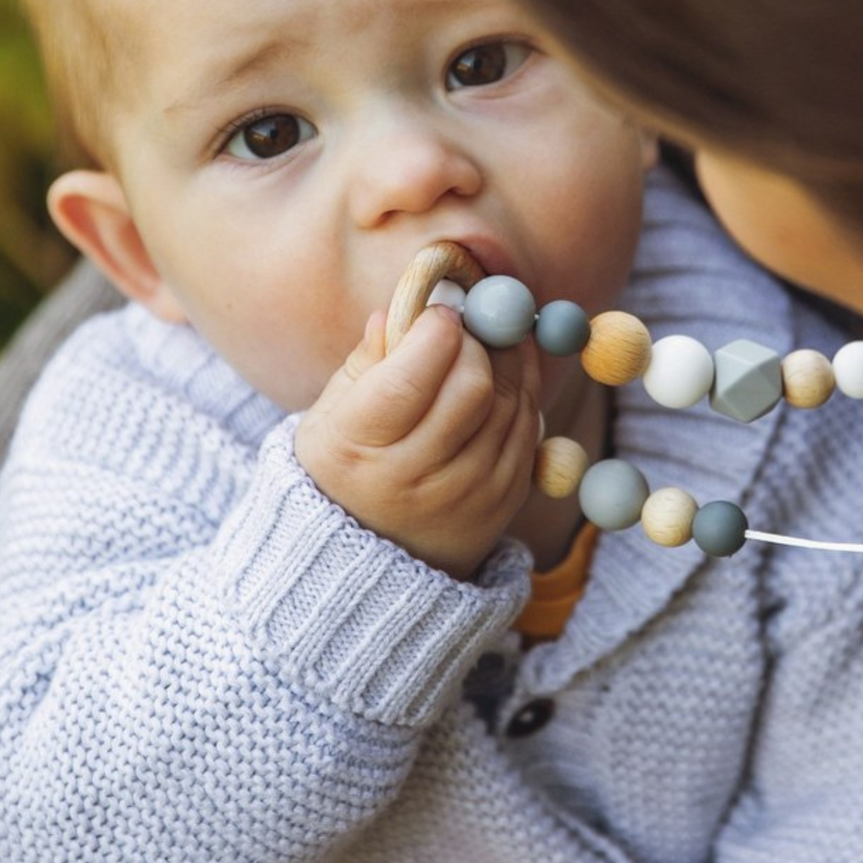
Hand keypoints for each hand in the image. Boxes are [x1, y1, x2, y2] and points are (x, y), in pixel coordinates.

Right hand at [296, 307, 540, 579]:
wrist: (374, 555)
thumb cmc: (348, 464)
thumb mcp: (334, 413)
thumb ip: (368, 359)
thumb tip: (403, 308)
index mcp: (357, 450)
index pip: (408, 380)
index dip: (434, 332)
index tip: (441, 311)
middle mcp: (413, 480)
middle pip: (471, 388)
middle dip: (475, 342)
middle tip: (466, 327)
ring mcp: (466, 495)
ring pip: (509, 402)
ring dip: (506, 359)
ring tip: (485, 343)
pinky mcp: (505, 500)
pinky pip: (529, 427)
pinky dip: (522, 391)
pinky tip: (501, 377)